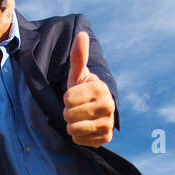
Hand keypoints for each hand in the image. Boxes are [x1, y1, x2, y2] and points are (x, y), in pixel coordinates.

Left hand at [62, 31, 114, 145]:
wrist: (93, 110)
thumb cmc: (81, 89)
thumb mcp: (77, 73)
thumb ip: (78, 56)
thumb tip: (82, 34)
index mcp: (100, 88)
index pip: (68, 98)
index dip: (66, 98)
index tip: (73, 96)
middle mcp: (108, 106)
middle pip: (69, 115)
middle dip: (67, 112)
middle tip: (75, 108)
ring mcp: (108, 123)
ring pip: (74, 129)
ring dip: (71, 125)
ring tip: (78, 118)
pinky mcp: (106, 138)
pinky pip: (80, 140)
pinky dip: (78, 136)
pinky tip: (84, 128)